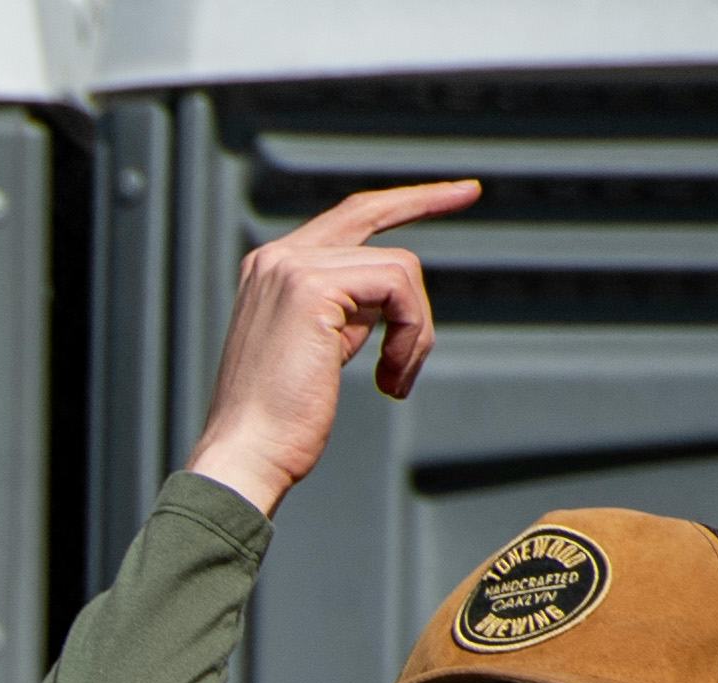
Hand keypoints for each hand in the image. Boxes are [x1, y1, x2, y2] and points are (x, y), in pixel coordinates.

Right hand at [180, 182, 473, 517]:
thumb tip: (390, 301)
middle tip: (471, 191)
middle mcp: (276, 260)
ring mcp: (290, 268)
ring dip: (416, 330)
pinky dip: (411, 334)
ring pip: (398, 268)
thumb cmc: (279, 422)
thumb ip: (345, 311)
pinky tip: (390, 379)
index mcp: (271, 272)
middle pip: (369, 214)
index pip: (345, 220)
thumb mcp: (316, 349)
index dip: (401, 204)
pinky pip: (398, 287)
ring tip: (396, 379)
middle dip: (425, 199)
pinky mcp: (311, 287)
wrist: (246, 456)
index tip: (454, 194)